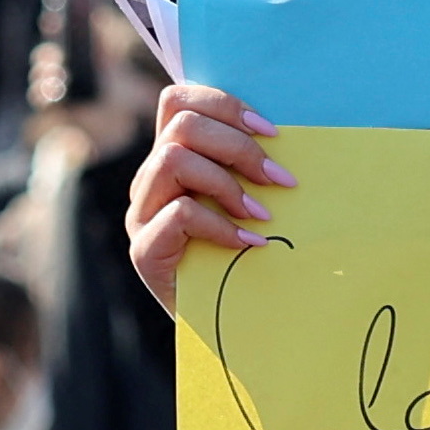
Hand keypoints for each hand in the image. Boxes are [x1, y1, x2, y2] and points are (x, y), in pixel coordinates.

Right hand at [126, 79, 293, 318]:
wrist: (232, 329)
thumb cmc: (246, 259)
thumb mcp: (249, 202)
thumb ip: (248, 166)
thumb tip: (288, 133)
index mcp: (171, 160)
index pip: (178, 100)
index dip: (224, 105)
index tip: (272, 133)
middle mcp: (149, 182)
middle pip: (180, 125)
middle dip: (237, 146)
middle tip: (278, 180)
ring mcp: (141, 216)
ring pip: (173, 160)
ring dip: (227, 183)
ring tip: (261, 215)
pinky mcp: (144, 251)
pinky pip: (179, 213)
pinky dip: (220, 225)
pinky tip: (248, 244)